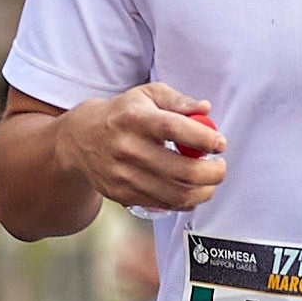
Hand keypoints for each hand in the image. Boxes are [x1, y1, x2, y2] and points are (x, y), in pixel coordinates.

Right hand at [60, 85, 225, 213]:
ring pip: (176, 193)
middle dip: (213, 172)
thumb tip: (205, 110)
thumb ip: (178, 100)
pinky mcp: (123, 195)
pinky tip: (192, 190)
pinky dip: (186, 201)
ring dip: (204, 191)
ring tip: (211, 180)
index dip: (204, 138)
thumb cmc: (123, 114)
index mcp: (134, 119)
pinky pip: (164, 205)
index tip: (220, 143)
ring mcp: (124, 176)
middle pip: (182, 170)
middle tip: (221, 166)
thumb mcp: (146, 96)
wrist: (80, 140)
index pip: (176, 129)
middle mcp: (127, 148)